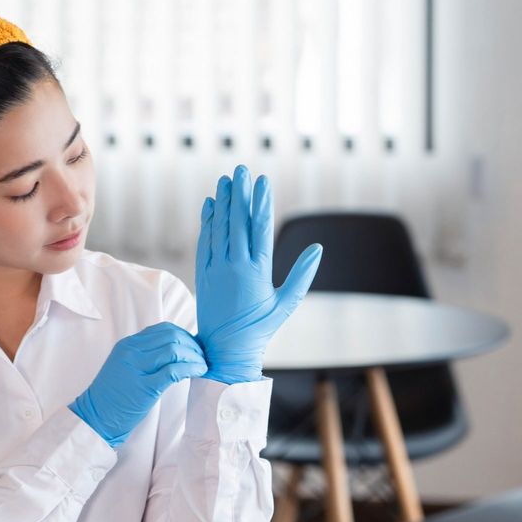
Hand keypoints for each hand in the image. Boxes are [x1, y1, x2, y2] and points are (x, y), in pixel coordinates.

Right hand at [70, 322, 207, 447]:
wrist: (95, 417)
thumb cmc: (112, 396)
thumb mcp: (124, 367)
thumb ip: (143, 356)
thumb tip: (173, 350)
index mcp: (127, 345)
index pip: (162, 329)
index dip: (183, 334)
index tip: (193, 344)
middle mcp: (131, 352)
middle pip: (171, 337)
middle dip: (192, 344)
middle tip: (202, 355)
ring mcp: (137, 369)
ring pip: (174, 350)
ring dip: (194, 356)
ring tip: (203, 364)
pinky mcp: (145, 387)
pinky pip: (174, 371)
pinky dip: (191, 368)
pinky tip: (199, 372)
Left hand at [195, 164, 322, 383]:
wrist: (225, 351)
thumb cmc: (261, 330)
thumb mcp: (286, 304)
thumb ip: (302, 275)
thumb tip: (318, 249)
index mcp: (257, 271)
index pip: (260, 228)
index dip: (262, 202)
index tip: (263, 181)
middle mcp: (234, 267)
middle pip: (237, 222)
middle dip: (239, 194)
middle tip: (240, 170)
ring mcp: (216, 270)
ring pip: (219, 229)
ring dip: (222, 203)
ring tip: (225, 181)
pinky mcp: (203, 275)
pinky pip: (204, 243)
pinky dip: (207, 222)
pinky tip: (210, 205)